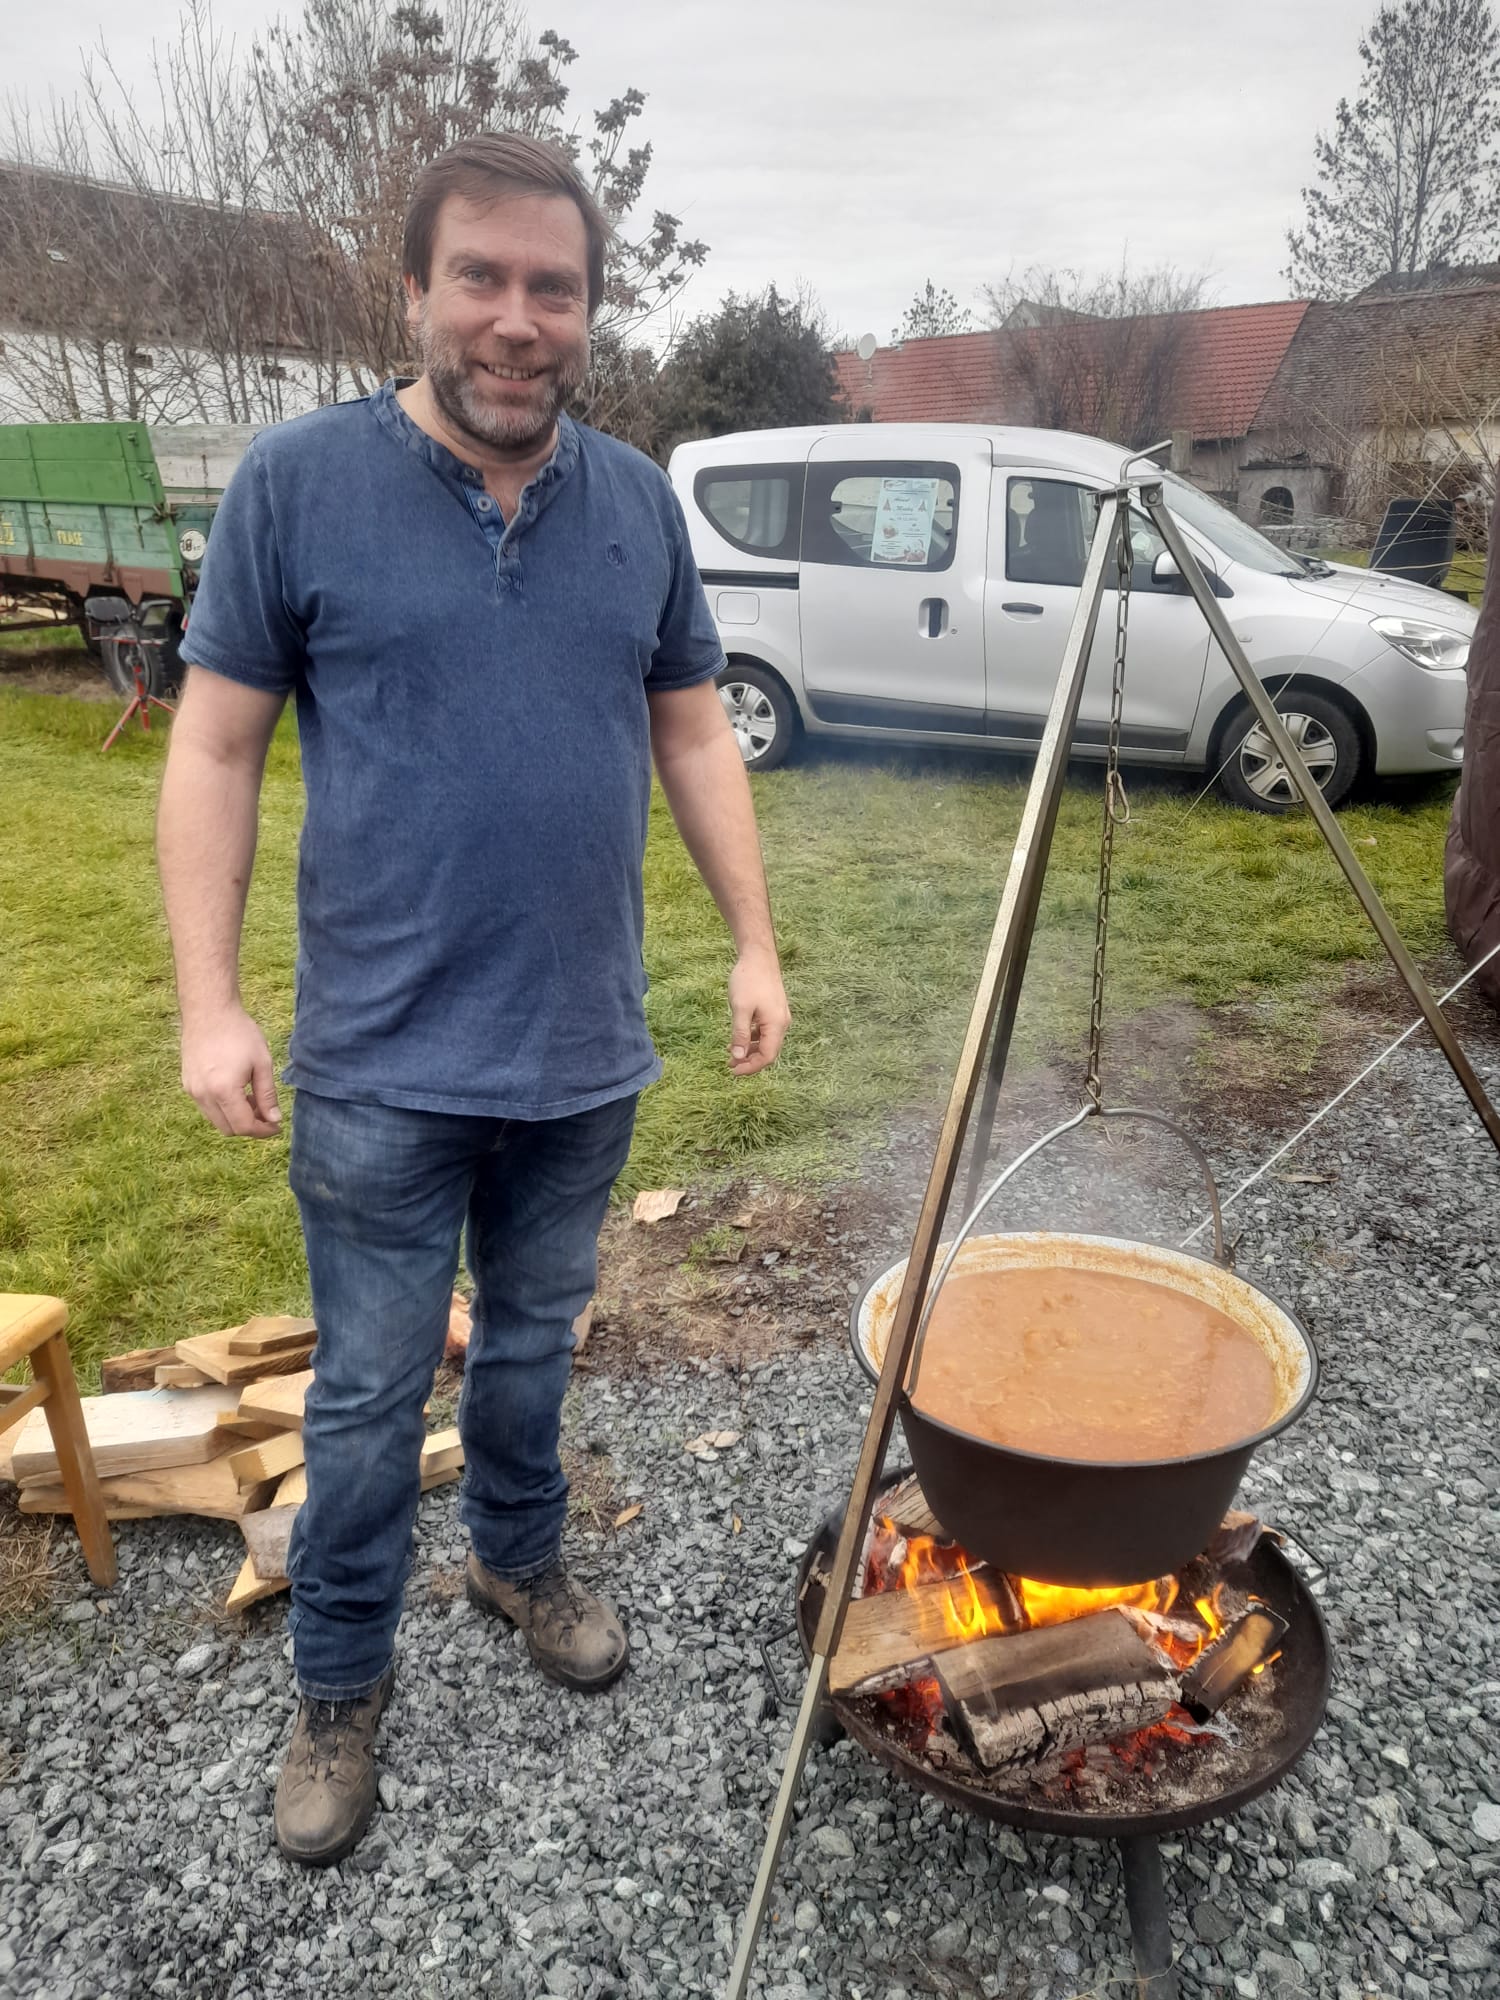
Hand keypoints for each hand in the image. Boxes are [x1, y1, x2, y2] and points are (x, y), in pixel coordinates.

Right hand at [180, 1006, 282, 1137]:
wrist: (209, 1011)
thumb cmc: (239, 1033)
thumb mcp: (261, 1063)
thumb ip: (267, 1095)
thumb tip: (274, 1120)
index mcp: (223, 1091)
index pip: (244, 1126)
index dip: (263, 1131)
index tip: (276, 1125)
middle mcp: (203, 1095)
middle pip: (228, 1129)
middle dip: (250, 1127)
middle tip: (267, 1113)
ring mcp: (192, 1090)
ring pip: (216, 1120)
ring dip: (236, 1118)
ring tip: (252, 1099)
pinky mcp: (187, 1084)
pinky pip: (206, 1108)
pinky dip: (223, 1108)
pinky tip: (236, 1092)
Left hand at [728, 950, 790, 1076]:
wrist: (758, 957)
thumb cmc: (748, 980)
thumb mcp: (740, 1009)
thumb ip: (739, 1034)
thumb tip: (737, 1056)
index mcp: (776, 1025)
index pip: (767, 1056)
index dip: (751, 1067)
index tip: (733, 1070)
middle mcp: (781, 1024)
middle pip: (768, 1051)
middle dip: (749, 1061)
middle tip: (729, 1064)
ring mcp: (778, 1017)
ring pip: (766, 1042)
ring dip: (749, 1050)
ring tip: (730, 1054)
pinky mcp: (773, 1011)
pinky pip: (764, 1032)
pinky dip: (751, 1039)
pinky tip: (738, 1038)